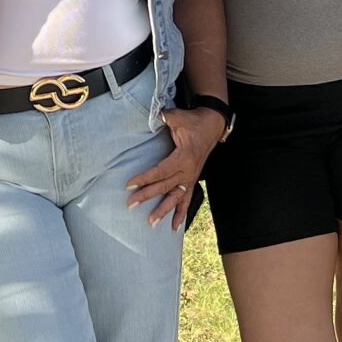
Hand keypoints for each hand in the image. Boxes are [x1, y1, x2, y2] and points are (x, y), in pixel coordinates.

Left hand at [126, 106, 224, 230]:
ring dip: (163, 211)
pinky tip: (174, 227)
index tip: (129, 185)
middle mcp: (188, 172)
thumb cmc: (193, 122)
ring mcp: (191, 178)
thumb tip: (151, 114)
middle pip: (164, 187)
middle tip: (130, 205)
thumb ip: (163, 117)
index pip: (160, 172)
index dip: (144, 179)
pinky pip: (187, 200)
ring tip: (151, 223)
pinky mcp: (192, 180)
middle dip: (147, 196)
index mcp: (183, 157)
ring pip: (176, 198)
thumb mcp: (177, 118)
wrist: (212, 125)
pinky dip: (181, 213)